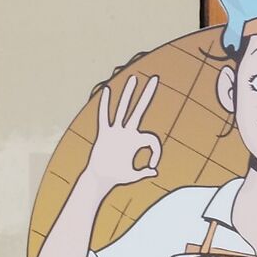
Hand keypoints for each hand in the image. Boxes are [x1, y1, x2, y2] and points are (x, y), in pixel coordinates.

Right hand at [83, 74, 160, 192]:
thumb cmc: (117, 177)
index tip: (153, 165)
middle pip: (139, 110)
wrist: (100, 178)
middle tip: (154, 78)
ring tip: (133, 78)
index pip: (152, 139)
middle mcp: (127, 132)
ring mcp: (115, 131)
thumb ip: (144, 172)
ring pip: (123, 109)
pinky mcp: (104, 133)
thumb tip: (155, 170)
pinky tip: (106, 90)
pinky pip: (104, 116)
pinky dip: (104, 104)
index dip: (156, 152)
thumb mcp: (133, 175)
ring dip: (128, 94)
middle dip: (147, 95)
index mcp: (137, 141)